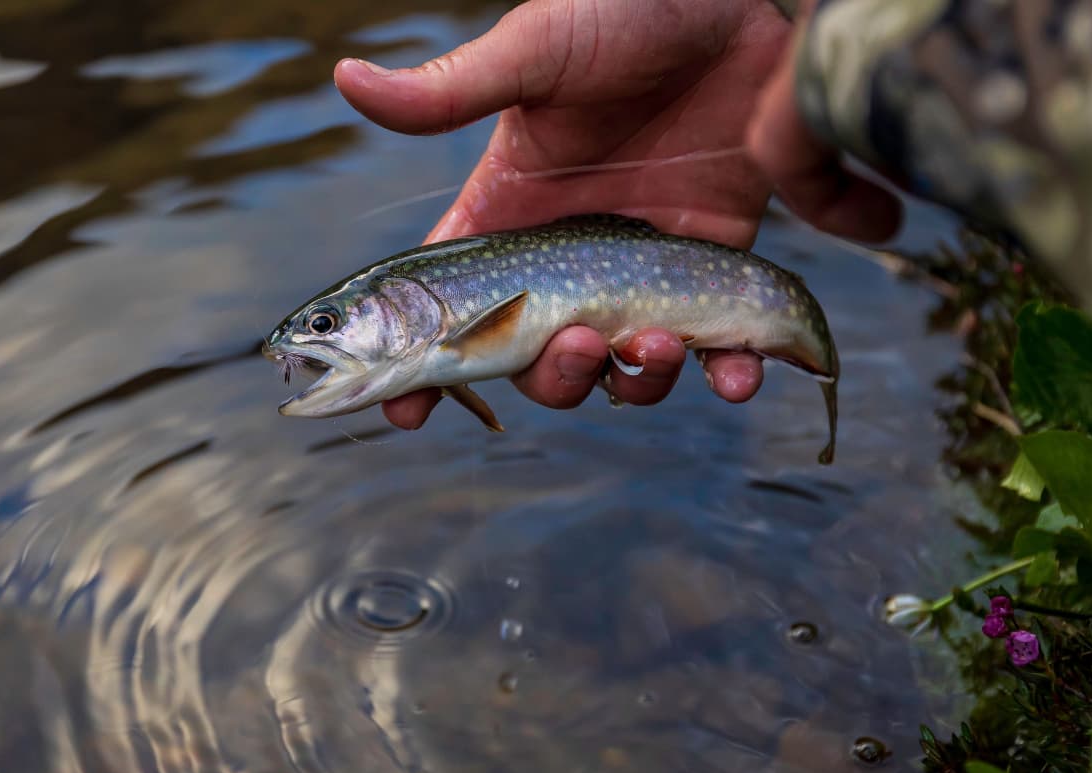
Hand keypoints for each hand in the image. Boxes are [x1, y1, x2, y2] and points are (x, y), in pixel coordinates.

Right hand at [333, 0, 899, 428]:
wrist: (745, 5)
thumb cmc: (630, 14)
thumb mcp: (538, 53)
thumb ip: (454, 87)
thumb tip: (345, 78)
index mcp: (512, 215)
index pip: (451, 307)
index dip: (424, 365)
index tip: (405, 413)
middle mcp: (569, 259)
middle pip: (536, 360)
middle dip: (551, 379)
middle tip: (577, 346)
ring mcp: (642, 273)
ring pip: (621, 371)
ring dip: (634, 384)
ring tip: (657, 345)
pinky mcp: (713, 270)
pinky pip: (715, 350)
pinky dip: (727, 376)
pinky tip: (737, 373)